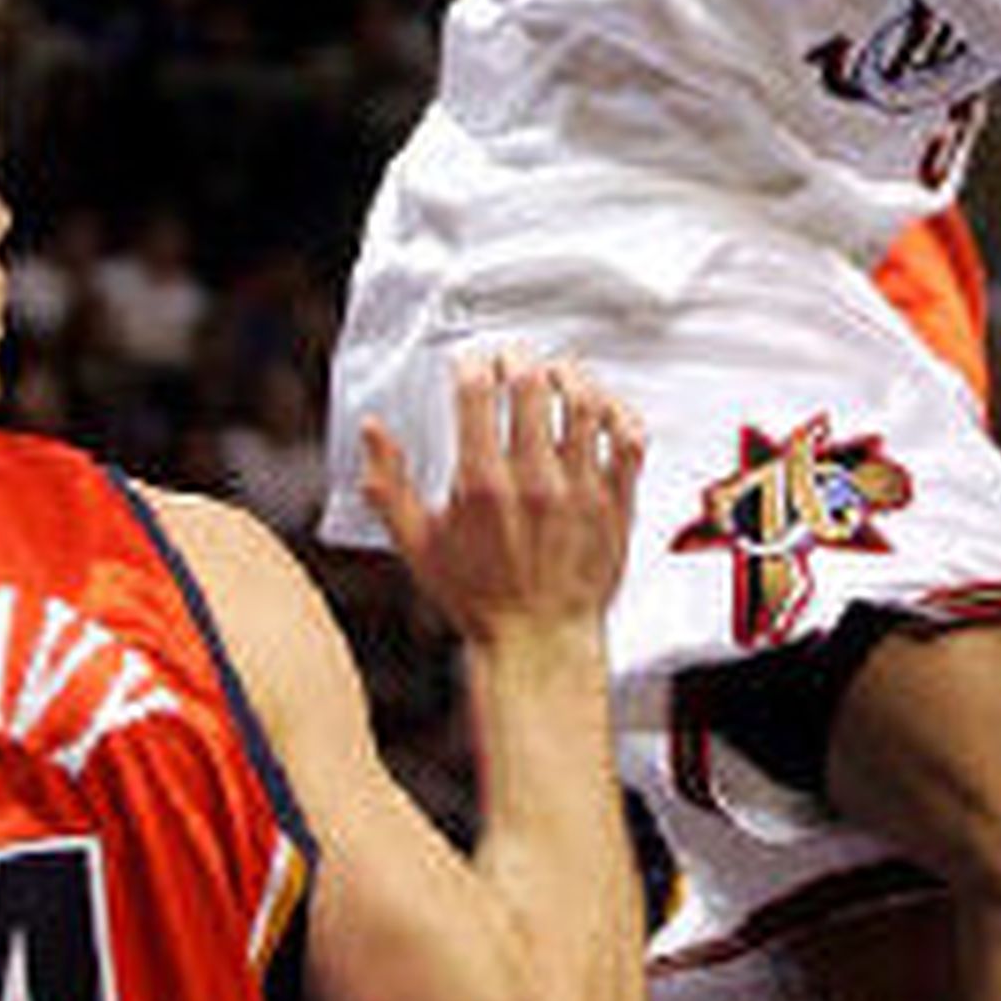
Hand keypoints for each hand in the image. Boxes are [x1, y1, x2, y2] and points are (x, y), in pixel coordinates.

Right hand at [360, 350, 644, 644]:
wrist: (539, 643)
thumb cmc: (481, 600)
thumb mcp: (418, 547)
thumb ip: (389, 487)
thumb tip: (371, 432)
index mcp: (482, 485)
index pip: (477, 393)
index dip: (471, 365)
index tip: (470, 366)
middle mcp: (534, 482)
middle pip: (532, 384)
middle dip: (517, 358)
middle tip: (510, 359)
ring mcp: (580, 490)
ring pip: (585, 403)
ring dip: (569, 375)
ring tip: (556, 373)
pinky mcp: (616, 504)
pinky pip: (628, 441)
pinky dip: (618, 413)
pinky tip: (602, 409)